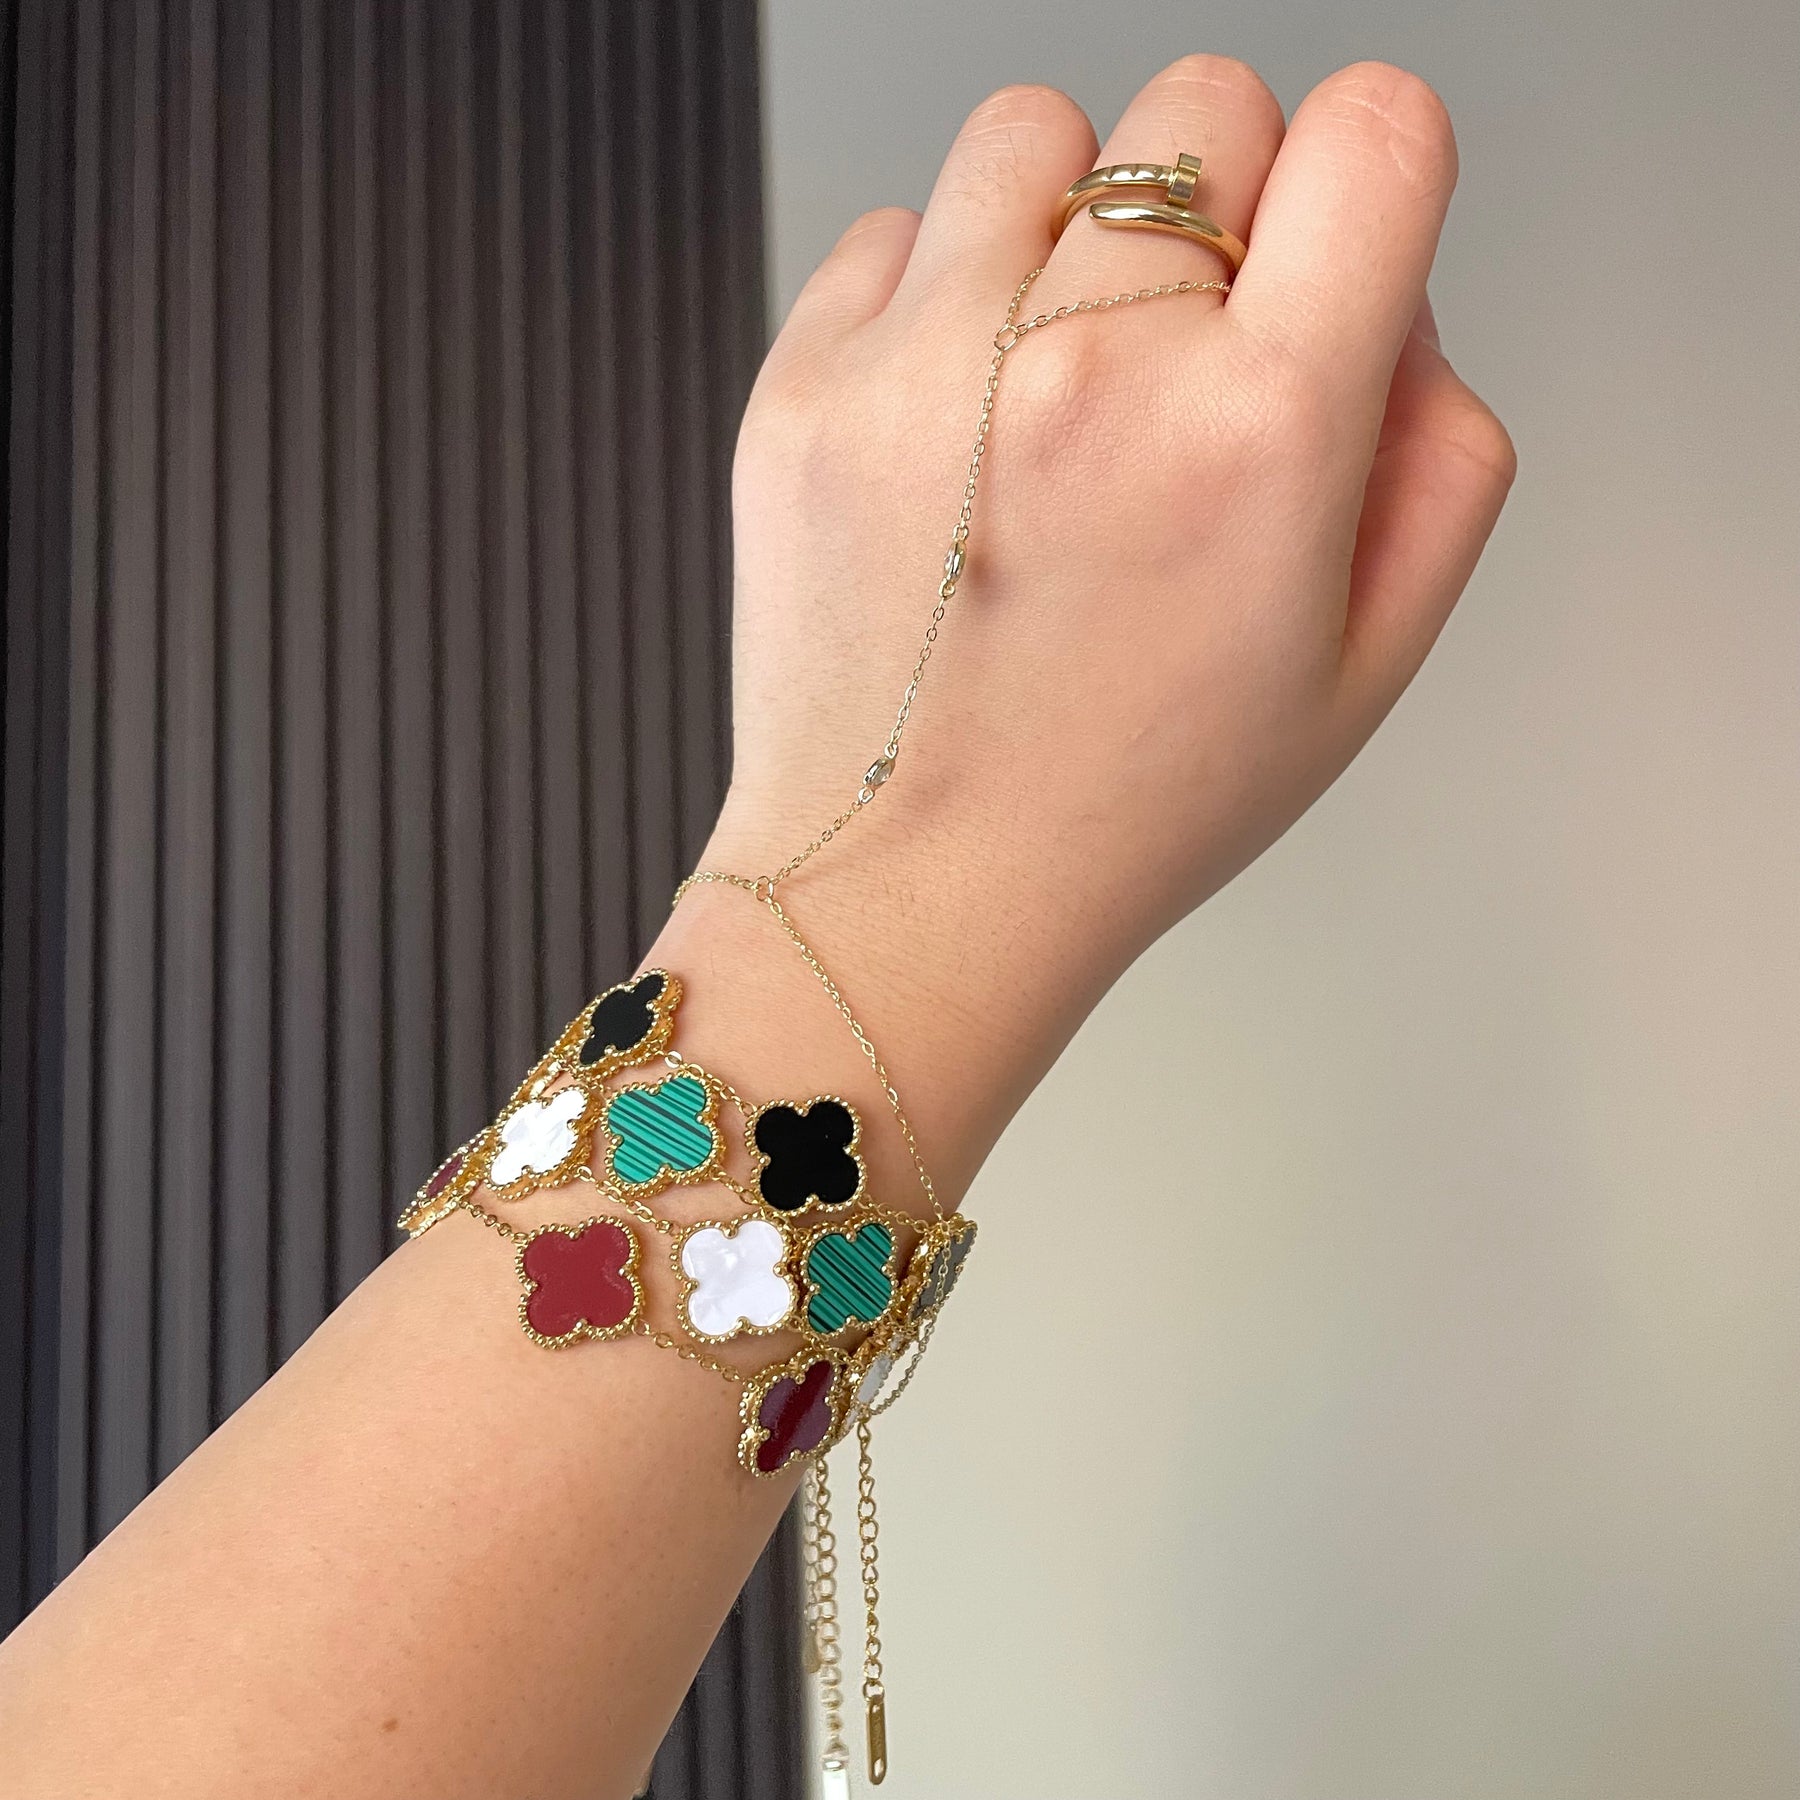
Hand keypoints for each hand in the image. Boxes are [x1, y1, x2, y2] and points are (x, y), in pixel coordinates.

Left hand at [695, 56, 1513, 1191]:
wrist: (911, 890)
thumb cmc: (1127, 800)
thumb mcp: (1366, 663)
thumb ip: (1439, 450)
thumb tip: (1392, 302)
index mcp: (1257, 435)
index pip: (1377, 131)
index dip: (1374, 179)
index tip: (1332, 249)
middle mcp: (1089, 368)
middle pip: (1204, 107)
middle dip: (1225, 209)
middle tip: (1184, 360)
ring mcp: (925, 365)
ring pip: (1036, 133)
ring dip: (1071, 221)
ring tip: (1057, 378)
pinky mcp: (804, 385)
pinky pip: (895, 229)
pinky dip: (938, 295)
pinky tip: (957, 427)